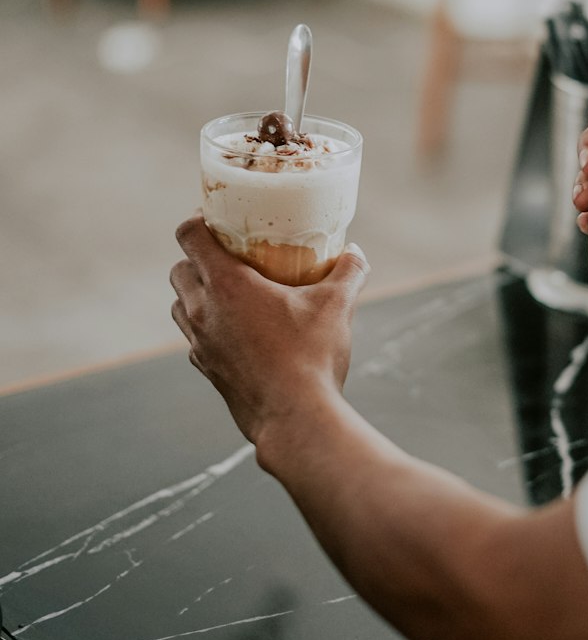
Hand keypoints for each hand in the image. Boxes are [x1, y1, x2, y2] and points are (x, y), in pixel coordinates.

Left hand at [170, 217, 369, 445]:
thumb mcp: (337, 306)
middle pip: (179, 270)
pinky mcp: (206, 369)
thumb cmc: (311, 358)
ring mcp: (200, 343)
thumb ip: (348, 272)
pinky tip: (241, 331)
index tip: (218, 220)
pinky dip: (208, 326)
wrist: (295, 419)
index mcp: (226, 285)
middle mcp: (203, 311)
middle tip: (229, 255)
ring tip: (232, 293)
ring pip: (181, 305)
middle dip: (197, 258)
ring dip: (197, 293)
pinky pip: (195, 337)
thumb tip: (355, 253)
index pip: (189, 236)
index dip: (198, 221)